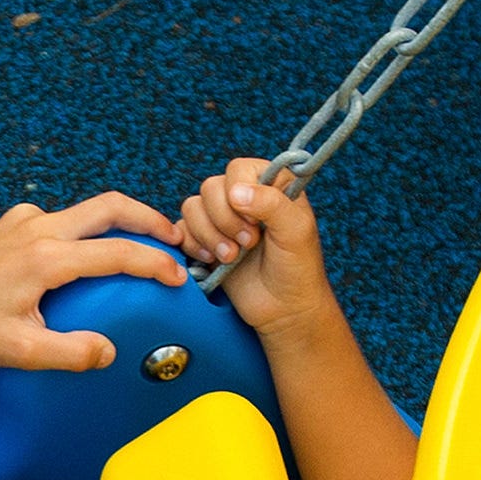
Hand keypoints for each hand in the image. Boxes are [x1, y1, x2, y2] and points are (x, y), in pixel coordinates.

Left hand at [0, 194, 190, 373]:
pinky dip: (88, 230)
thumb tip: (109, 351)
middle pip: (111, 206)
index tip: (179, 277)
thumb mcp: (22, 352)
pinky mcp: (17, 221)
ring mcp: (26, 219)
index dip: (155, 264)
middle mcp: (39, 228)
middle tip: (178, 238)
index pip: (117, 253)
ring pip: (88, 209)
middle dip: (150, 219)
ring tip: (146, 244)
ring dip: (121, 222)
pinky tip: (93, 255)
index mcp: (45, 258)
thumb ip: (72, 353)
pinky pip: (64, 219)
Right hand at [175, 158, 339, 334]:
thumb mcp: (295, 231)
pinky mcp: (205, 241)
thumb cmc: (298, 269)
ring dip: (209, 235)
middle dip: (224, 220)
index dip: (239, 194)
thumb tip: (236, 192)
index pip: (238, 169)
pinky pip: (182, 230)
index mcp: (270, 184)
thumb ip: (271, 203)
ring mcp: (222, 219)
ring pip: (192, 207)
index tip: (255, 222)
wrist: (284, 310)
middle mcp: (244, 197)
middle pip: (211, 188)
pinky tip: (212, 261)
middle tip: (248, 244)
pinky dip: (192, 245)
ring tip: (231, 258)